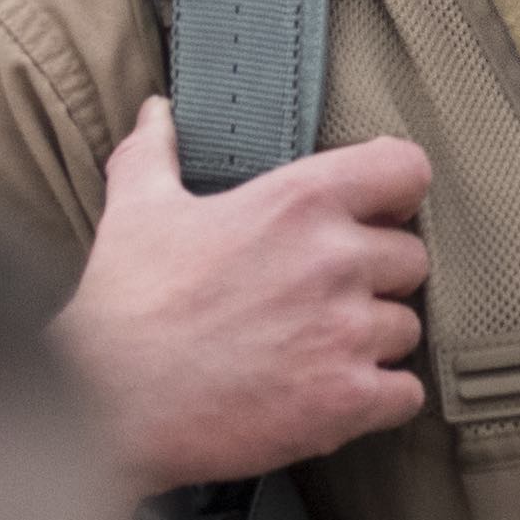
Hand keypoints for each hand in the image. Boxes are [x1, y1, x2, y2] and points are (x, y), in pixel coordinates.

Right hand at [49, 107, 434, 490]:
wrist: (108, 407)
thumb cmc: (124, 305)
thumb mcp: (137, 209)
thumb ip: (157, 151)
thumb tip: (158, 112)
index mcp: (298, 202)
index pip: (407, 169)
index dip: (396, 191)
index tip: (376, 212)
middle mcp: (336, 261)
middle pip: (411, 257)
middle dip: (376, 277)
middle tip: (324, 296)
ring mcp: (346, 333)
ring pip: (405, 327)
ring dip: (374, 339)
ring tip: (317, 349)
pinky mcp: (347, 400)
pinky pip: (406, 393)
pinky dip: (380, 397)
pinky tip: (334, 394)